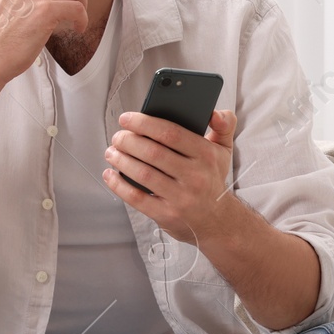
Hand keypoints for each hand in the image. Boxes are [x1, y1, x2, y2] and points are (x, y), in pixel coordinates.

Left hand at [103, 109, 237, 245]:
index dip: (144, 123)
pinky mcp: (166, 215)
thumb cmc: (212, 179)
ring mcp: (180, 198)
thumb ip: (224, 125)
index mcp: (207, 156)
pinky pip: (137, 198)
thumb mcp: (224, 150)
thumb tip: (214, 112)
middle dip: (128, 141)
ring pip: (142, 173)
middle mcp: (195, 177)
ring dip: (121, 160)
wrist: (217, 221)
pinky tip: (110, 174)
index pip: (171, 133)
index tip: (127, 118)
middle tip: (118, 136)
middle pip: (153, 152)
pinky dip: (118, 184)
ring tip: (112, 152)